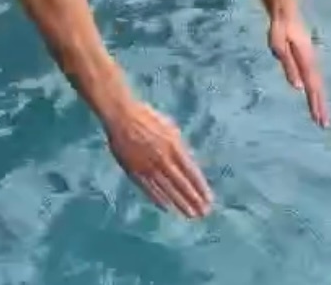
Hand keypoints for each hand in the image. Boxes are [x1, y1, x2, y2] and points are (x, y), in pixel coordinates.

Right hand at [105, 99, 213, 218]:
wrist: (122, 116)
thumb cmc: (147, 118)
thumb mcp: (170, 128)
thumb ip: (179, 147)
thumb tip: (189, 163)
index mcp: (174, 146)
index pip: (192, 172)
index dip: (201, 188)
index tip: (209, 200)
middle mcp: (163, 159)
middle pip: (181, 184)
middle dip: (194, 200)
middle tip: (203, 213)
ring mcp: (148, 167)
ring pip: (167, 190)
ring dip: (180, 203)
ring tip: (190, 214)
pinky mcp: (135, 171)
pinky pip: (149, 189)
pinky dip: (159, 199)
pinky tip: (167, 207)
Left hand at [269, 6, 329, 126]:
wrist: (285, 9)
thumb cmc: (279, 27)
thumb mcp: (279, 45)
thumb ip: (288, 65)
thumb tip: (297, 87)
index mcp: (306, 59)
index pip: (312, 86)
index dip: (315, 103)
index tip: (319, 119)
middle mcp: (312, 60)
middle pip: (317, 86)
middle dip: (320, 105)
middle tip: (324, 124)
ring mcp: (310, 57)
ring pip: (316, 82)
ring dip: (319, 98)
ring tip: (320, 115)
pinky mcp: (307, 56)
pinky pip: (313, 76)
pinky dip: (315, 88)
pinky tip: (315, 95)